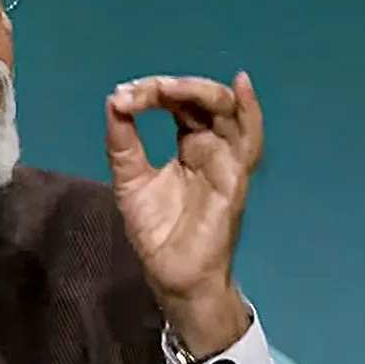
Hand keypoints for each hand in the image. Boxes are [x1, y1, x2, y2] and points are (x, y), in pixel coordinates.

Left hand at [105, 72, 263, 356]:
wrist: (173, 277)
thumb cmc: (158, 232)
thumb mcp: (130, 180)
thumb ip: (123, 142)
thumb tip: (114, 101)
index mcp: (190, 144)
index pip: (179, 104)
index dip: (154, 92)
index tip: (122, 96)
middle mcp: (213, 147)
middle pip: (204, 101)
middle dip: (174, 88)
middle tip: (142, 91)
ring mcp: (227, 162)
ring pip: (227, 112)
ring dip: (200, 92)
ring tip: (170, 87)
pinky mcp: (235, 181)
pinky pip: (249, 142)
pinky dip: (250, 112)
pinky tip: (242, 86)